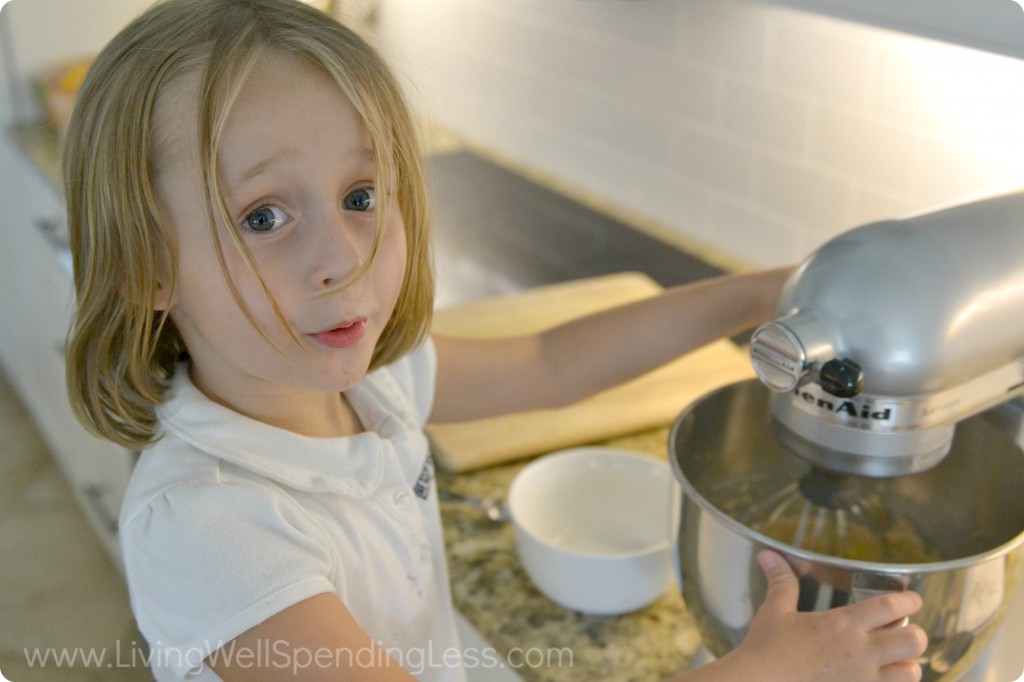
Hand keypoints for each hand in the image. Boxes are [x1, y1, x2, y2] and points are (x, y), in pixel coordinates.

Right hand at [721, 550, 927, 681]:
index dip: (909, 600)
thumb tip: (769, 555)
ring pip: (911, 673)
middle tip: (905, 632)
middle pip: (912, 640)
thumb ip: (781, 581)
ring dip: (908, 665)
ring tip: (898, 661)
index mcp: (842, 624)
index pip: (890, 607)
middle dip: (915, 635)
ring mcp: (862, 679)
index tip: (913, 599)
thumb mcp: (775, 611)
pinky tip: (880, 680)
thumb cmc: (767, 649)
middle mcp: (859, 651)